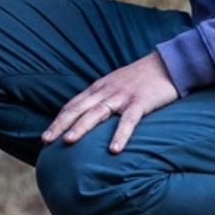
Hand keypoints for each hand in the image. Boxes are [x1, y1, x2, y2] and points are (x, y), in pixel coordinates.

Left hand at [42, 52, 178, 153]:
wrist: (168, 63)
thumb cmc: (141, 79)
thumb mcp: (115, 85)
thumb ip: (101, 99)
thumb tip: (87, 118)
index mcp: (98, 88)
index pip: (72, 105)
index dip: (58, 120)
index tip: (46, 136)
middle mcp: (105, 91)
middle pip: (78, 109)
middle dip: (60, 125)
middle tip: (46, 140)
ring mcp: (123, 96)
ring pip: (97, 113)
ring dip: (81, 127)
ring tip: (69, 141)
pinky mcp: (141, 102)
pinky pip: (129, 121)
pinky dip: (120, 135)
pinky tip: (114, 150)